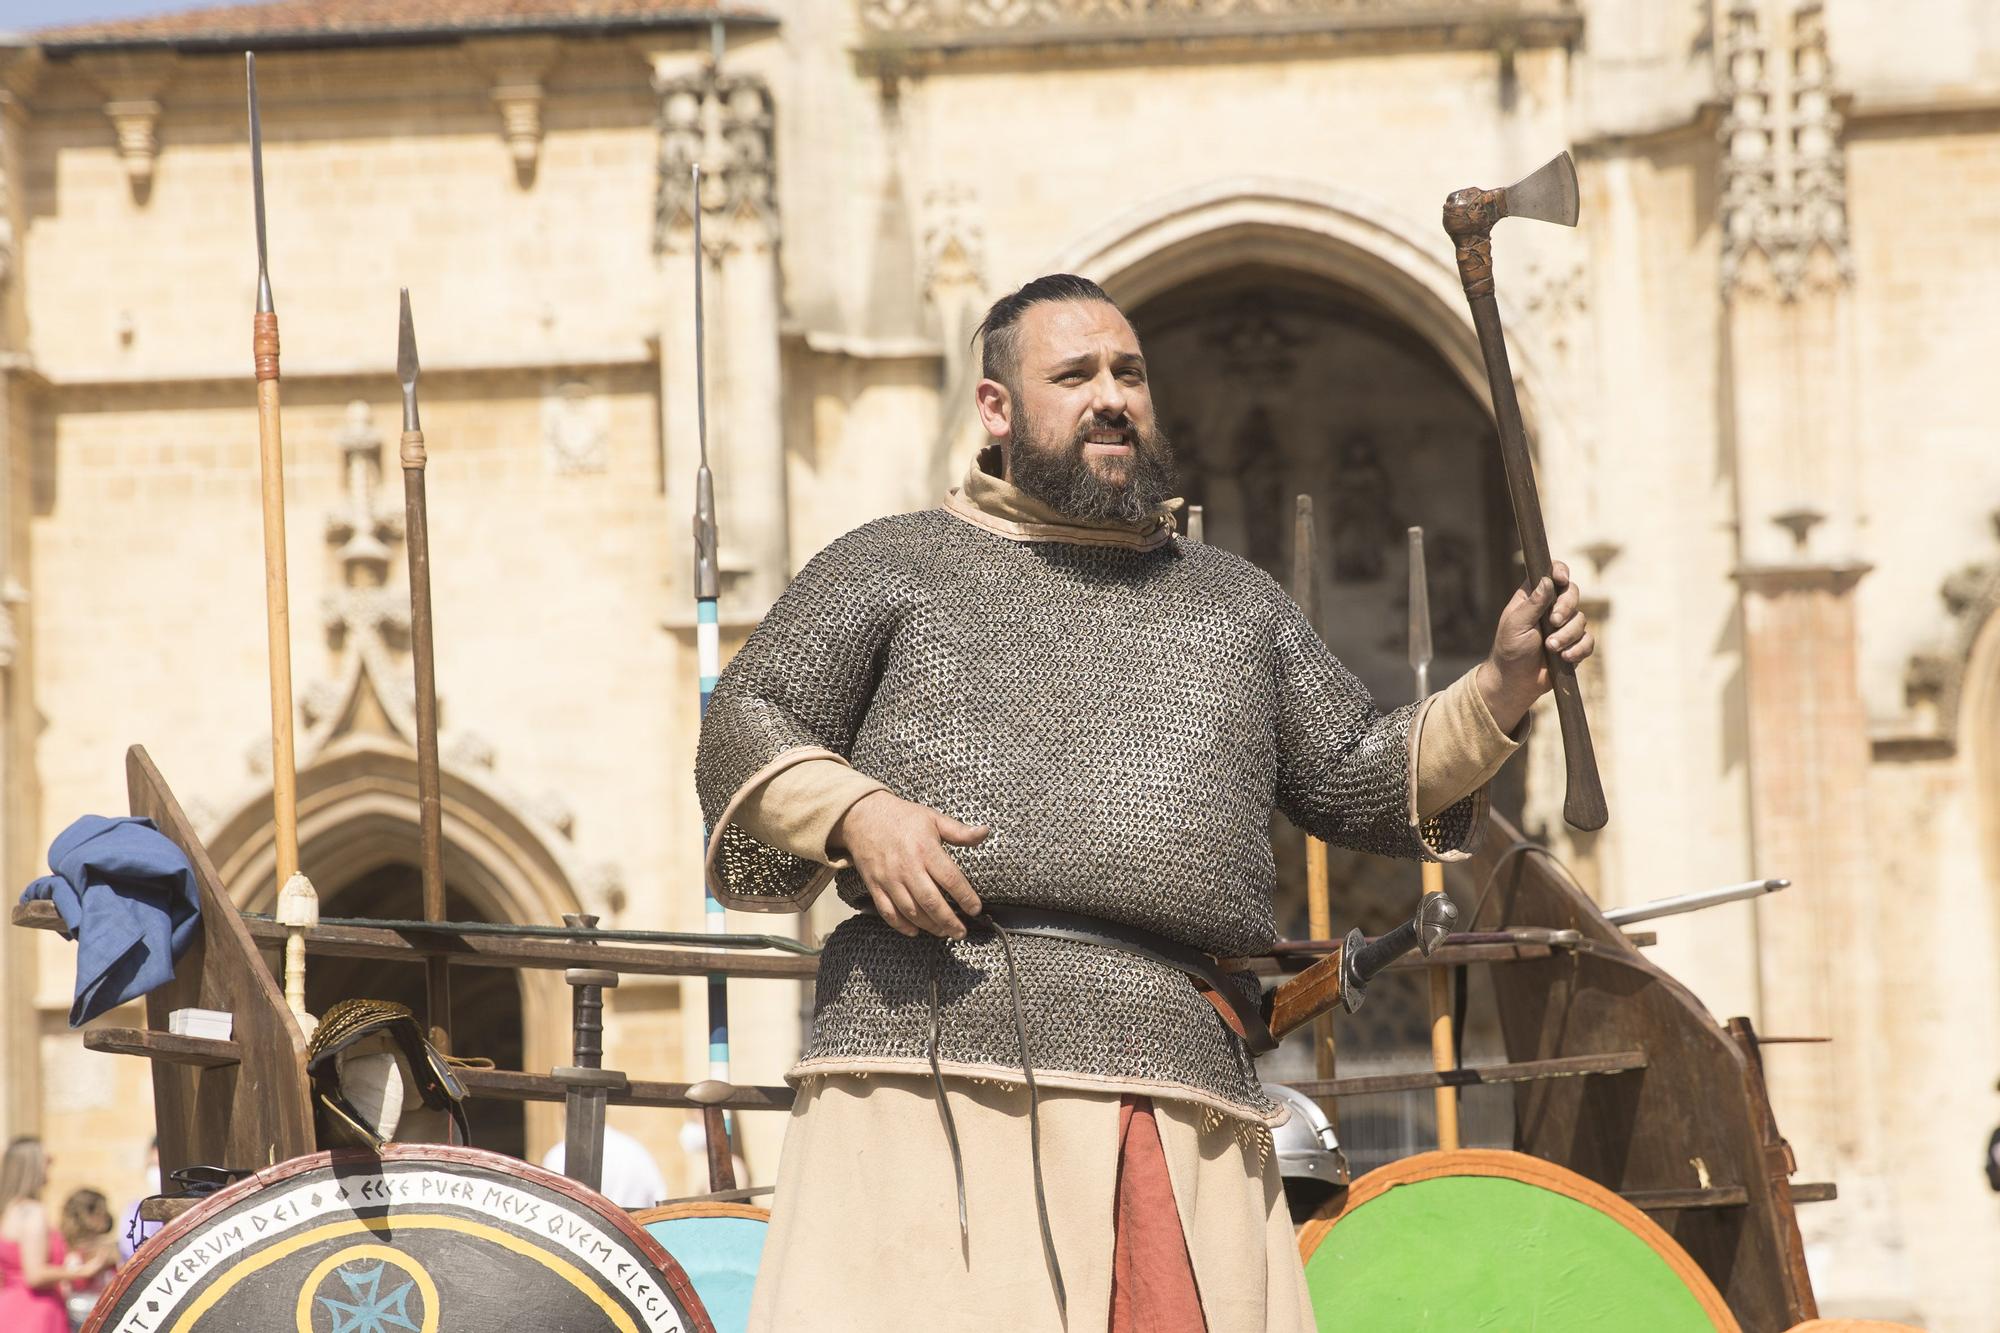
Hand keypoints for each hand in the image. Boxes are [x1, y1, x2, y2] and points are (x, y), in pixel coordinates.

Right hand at [830, 791, 988, 938]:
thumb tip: (984, 832)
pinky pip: (888, 912)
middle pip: (931, 902)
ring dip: (929, 926)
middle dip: (949, 921)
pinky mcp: (875, 886)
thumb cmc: (902, 818)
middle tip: (961, 932)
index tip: (976, 909)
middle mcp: (907, 867)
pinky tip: (915, 931)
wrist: (863, 816)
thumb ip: (960, 831)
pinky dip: (901, 926)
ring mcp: (889, 879)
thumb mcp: (933, 819)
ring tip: (943, 932)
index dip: (966, 897)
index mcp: (925, 850)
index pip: (951, 879)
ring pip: (911, 911)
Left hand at [1476, 560, 1593, 733]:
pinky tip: (1564, 657)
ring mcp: (1564, 626)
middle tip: (1553, 622)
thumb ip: (1533, 603)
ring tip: (1550, 648)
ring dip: (1566, 635)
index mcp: (1533, 597)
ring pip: (1581, 619)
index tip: (1561, 579)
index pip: (1551, 574)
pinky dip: (1578, 649)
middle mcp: (1551, 608)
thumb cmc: (1509, 650)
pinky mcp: (1575, 644)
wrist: (1516, 682)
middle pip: (1572, 592)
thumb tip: (1547, 580)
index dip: (1560, 572)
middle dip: (1566, 607)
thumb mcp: (1516, 624)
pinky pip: (1588, 640)